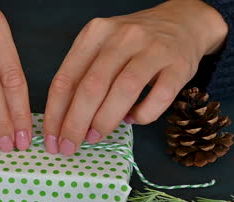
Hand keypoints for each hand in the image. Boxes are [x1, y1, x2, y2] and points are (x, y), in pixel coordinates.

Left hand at [43, 0, 227, 154]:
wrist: (182, 22)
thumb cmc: (133, 44)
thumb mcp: (101, 49)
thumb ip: (83, 77)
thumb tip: (65, 122)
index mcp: (95, 33)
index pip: (66, 78)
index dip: (55, 114)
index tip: (51, 139)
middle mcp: (122, 37)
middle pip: (91, 87)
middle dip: (75, 124)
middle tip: (69, 147)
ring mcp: (153, 49)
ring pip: (123, 92)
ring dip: (104, 121)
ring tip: (94, 137)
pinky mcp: (179, 65)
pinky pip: (158, 98)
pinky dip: (142, 115)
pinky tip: (133, 119)